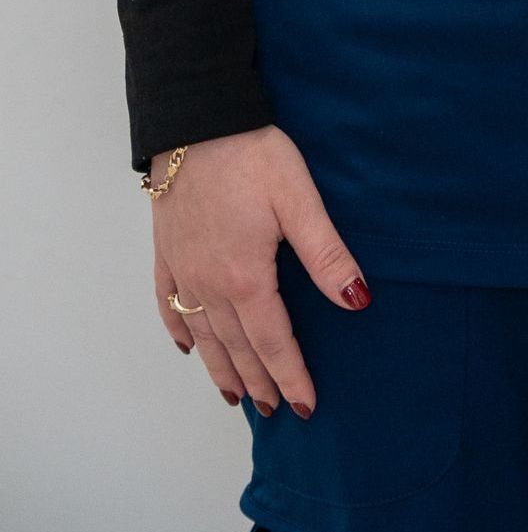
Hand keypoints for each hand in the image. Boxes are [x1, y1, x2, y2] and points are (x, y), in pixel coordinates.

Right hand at [148, 126, 371, 418]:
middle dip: (261, 380)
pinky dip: (180, 331)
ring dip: (222, 367)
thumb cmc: (252, 155)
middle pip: (238, 346)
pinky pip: (169, 305)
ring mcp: (183, 271)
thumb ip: (327, 255)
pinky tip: (188, 346)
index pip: (274, 341)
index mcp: (246, 277)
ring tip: (237, 395)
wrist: (197, 122)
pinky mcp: (166, 253)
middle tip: (277, 409)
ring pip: (204, 335)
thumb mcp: (300, 200)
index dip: (292, 374)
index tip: (306, 405)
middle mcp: (209, 285)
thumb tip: (357, 302)